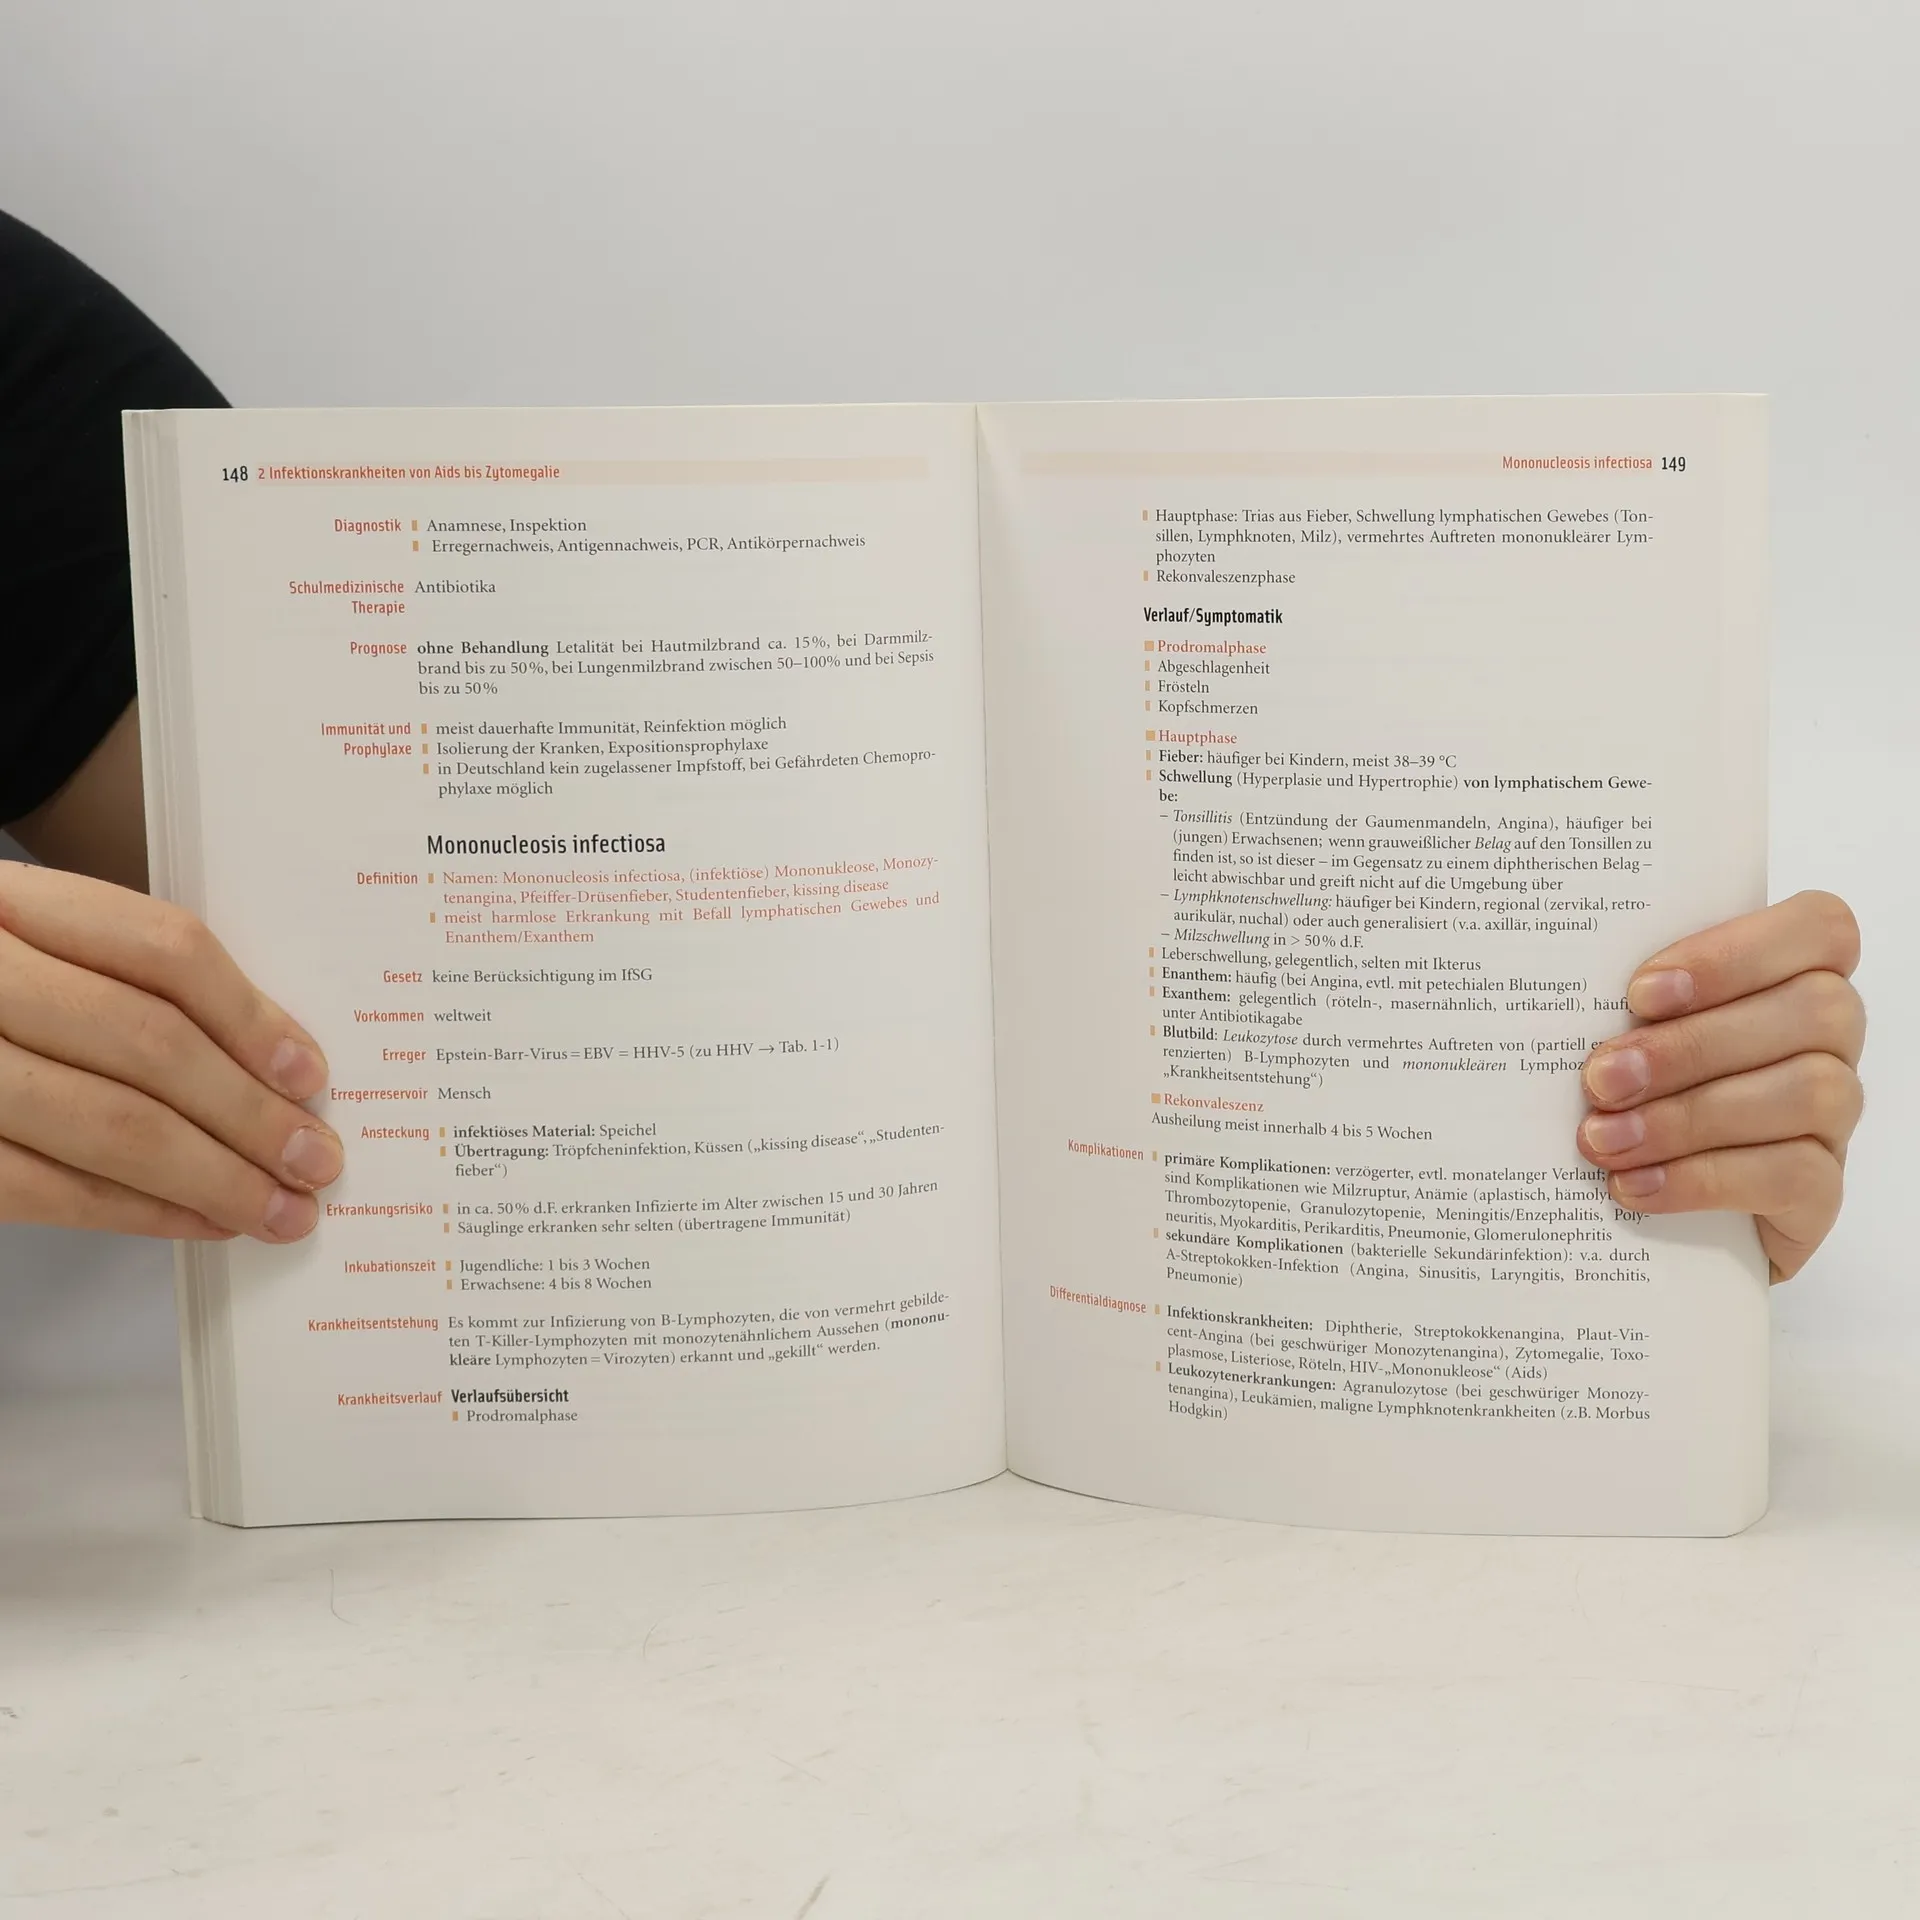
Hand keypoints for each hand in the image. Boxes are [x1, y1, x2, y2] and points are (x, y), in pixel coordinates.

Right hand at [0, 864, 339, 1240]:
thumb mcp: (37, 945)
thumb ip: (127, 980)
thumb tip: (274, 1061)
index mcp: (11, 903)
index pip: (160, 948)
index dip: (251, 1016)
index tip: (312, 1073)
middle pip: (146, 1042)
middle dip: (250, 1114)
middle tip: (318, 1160)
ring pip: (106, 1123)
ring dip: (213, 1178)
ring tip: (281, 1208)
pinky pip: (45, 1188)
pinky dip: (138, 1212)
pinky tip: (201, 1221)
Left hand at [1577, 891, 1863, 1281]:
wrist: (1657, 1203)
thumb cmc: (1635, 1079)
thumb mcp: (1626, 1026)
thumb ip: (1621, 1000)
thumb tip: (1557, 992)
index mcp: (1796, 970)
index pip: (1819, 927)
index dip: (1734, 954)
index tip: (1639, 993)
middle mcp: (1831, 1036)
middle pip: (1812, 1012)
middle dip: (1691, 1047)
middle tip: (1601, 1079)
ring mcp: (1837, 1112)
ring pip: (1808, 1093)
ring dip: (1690, 1117)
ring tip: (1603, 1139)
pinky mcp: (1823, 1187)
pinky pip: (1796, 1175)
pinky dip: (1704, 1180)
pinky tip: (1635, 1185)